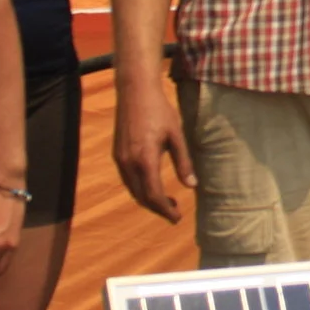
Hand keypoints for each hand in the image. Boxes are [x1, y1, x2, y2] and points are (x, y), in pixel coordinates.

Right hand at [115, 84, 195, 222]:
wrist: (134, 91)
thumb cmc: (159, 111)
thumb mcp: (176, 136)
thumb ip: (183, 162)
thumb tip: (192, 186)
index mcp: (145, 160)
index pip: (154, 196)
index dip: (166, 210)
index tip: (177, 218)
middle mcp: (129, 163)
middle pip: (142, 197)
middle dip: (158, 208)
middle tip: (175, 212)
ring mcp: (120, 159)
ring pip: (133, 190)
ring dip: (148, 200)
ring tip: (167, 201)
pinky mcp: (117, 154)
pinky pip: (128, 180)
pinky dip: (140, 188)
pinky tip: (152, 185)